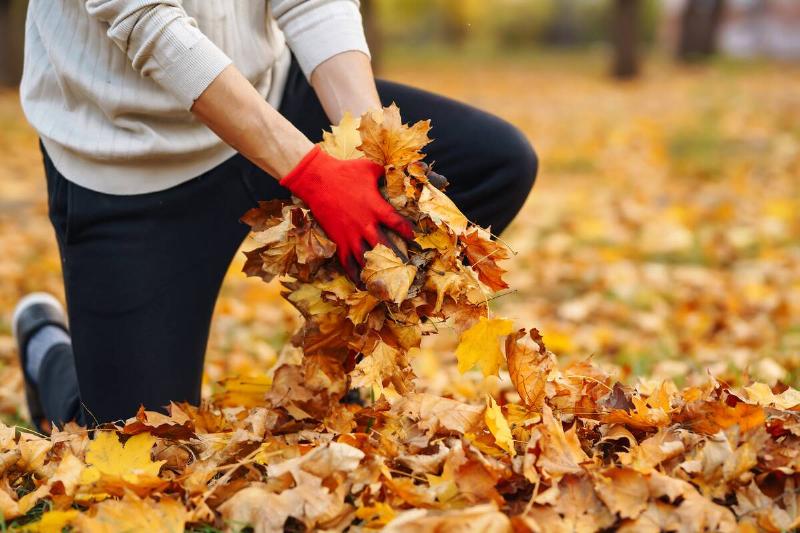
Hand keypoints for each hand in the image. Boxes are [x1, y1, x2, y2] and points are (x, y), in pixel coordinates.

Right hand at [280, 146, 414, 280]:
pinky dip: (354, 274)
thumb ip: (384, 173)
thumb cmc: (344, 171)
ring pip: (366, 258)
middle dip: (396, 257)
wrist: (317, 180)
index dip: (407, 231)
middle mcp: (365, 224)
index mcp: (376, 207)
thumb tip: (396, 172)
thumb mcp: (369, 168)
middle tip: (406, 267)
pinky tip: (361, 283)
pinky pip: (347, 262)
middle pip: (384, 246)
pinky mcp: (338, 240)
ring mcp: (351, 234)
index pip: (397, 222)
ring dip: (376, 269)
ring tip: (387, 281)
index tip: (415, 239)